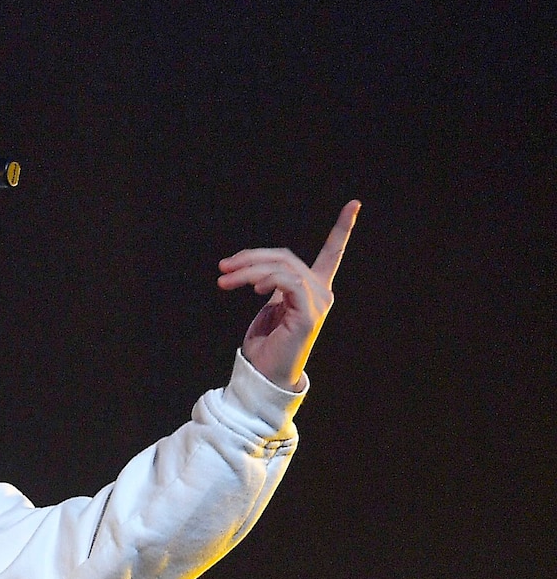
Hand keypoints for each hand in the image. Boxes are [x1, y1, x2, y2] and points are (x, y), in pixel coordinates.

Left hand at [216, 200, 360, 390]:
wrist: (264, 374)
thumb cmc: (265, 344)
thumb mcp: (269, 305)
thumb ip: (272, 282)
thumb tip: (260, 270)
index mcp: (313, 289)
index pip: (332, 253)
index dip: (342, 228)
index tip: (355, 203)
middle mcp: (321, 292)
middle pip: (285, 257)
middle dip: (250, 258)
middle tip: (223, 269)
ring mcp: (318, 302)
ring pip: (281, 268)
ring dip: (248, 271)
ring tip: (225, 281)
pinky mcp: (309, 314)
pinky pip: (287, 282)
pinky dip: (265, 279)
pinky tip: (252, 289)